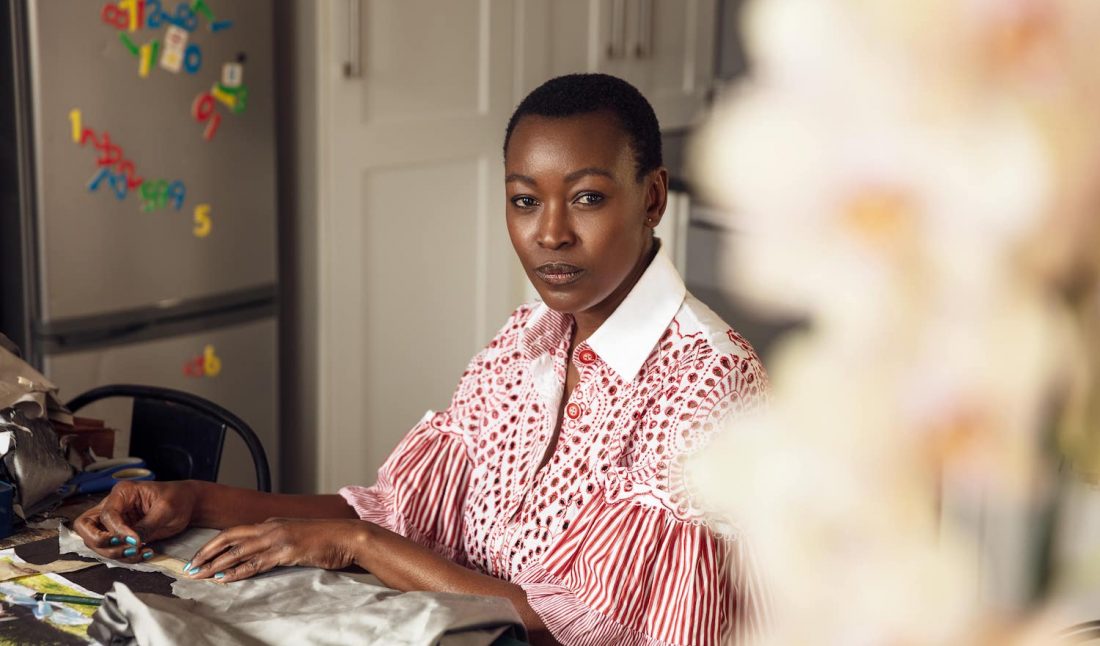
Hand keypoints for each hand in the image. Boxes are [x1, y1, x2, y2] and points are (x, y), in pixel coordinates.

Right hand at [73, 480, 197, 563]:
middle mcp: (112, 506)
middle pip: (85, 527)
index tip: (137, 541)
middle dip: (100, 543)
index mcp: (122, 492)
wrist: (188, 504)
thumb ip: (147, 525)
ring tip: (141, 552)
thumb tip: (132, 542)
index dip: (118, 531)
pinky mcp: (120, 535)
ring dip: (114, 553)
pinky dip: (125, 556)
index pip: (106, 514)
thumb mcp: (166, 510)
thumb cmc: (178, 499)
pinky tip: (146, 553)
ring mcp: (114, 521)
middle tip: (126, 548)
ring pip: (95, 542)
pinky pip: (111, 549)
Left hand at [185, 518, 370, 582]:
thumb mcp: (297, 538)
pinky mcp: (286, 551)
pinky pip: (255, 563)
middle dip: (206, 553)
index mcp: (272, 522)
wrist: (348, 537)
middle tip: (189, 567)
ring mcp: (278, 538)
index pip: (234, 532)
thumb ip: (278, 543)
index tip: (199, 557)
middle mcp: (271, 527)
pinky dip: (237, 572)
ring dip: (216, 564)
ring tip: (199, 575)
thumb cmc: (326, 539)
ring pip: (238, 551)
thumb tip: (261, 557)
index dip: (213, 545)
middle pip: (229, 537)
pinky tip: (224, 579)